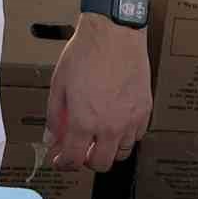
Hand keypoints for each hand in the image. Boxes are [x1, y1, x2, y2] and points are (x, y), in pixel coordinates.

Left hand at [45, 16, 151, 172]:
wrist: (114, 34)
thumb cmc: (86, 53)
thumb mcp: (59, 84)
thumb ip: (55, 115)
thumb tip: (53, 136)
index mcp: (83, 121)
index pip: (73, 159)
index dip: (64, 164)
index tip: (61, 161)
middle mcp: (109, 126)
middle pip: (100, 164)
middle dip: (87, 162)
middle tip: (80, 151)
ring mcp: (129, 120)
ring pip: (121, 153)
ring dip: (108, 150)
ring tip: (98, 137)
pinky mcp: (144, 111)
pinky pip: (136, 136)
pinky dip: (126, 137)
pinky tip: (116, 124)